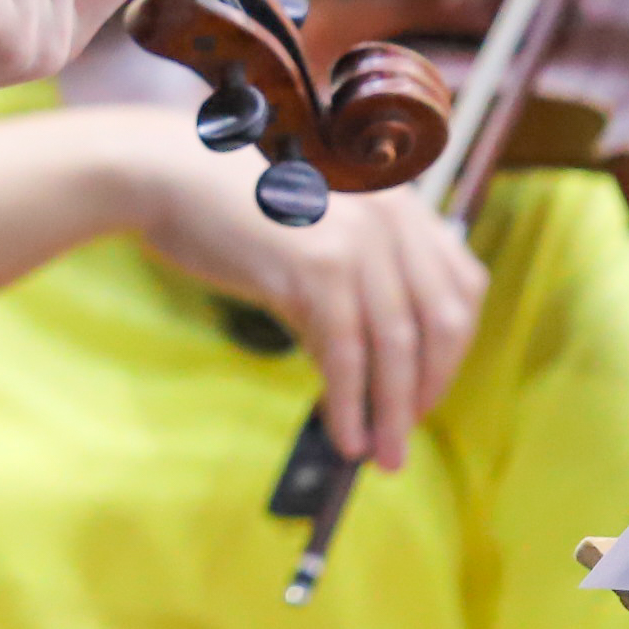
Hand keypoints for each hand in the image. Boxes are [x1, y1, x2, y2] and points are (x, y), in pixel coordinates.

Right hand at [92, 119, 485, 468]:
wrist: (165, 174)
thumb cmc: (227, 205)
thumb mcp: (311, 235)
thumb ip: (348, 288)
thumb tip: (367, 374)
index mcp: (398, 201)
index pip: (463, 283)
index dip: (454, 347)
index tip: (429, 388)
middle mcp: (391, 216)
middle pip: (442, 321)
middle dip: (430, 387)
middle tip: (406, 432)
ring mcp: (357, 239)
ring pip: (396, 346)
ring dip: (393, 412)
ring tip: (382, 453)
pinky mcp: (317, 266)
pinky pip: (346, 354)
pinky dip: (351, 404)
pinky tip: (344, 435)